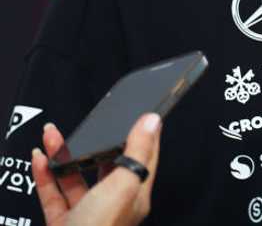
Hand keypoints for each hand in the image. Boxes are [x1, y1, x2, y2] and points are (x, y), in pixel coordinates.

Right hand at [29, 114, 161, 225]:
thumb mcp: (123, 185)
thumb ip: (137, 152)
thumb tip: (152, 121)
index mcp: (135, 196)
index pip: (144, 159)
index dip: (144, 135)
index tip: (143, 115)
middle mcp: (112, 204)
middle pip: (105, 166)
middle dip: (94, 142)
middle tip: (87, 123)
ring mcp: (86, 214)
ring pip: (75, 178)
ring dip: (64, 155)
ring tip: (53, 135)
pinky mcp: (63, 223)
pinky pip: (53, 194)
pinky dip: (46, 175)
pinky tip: (41, 159)